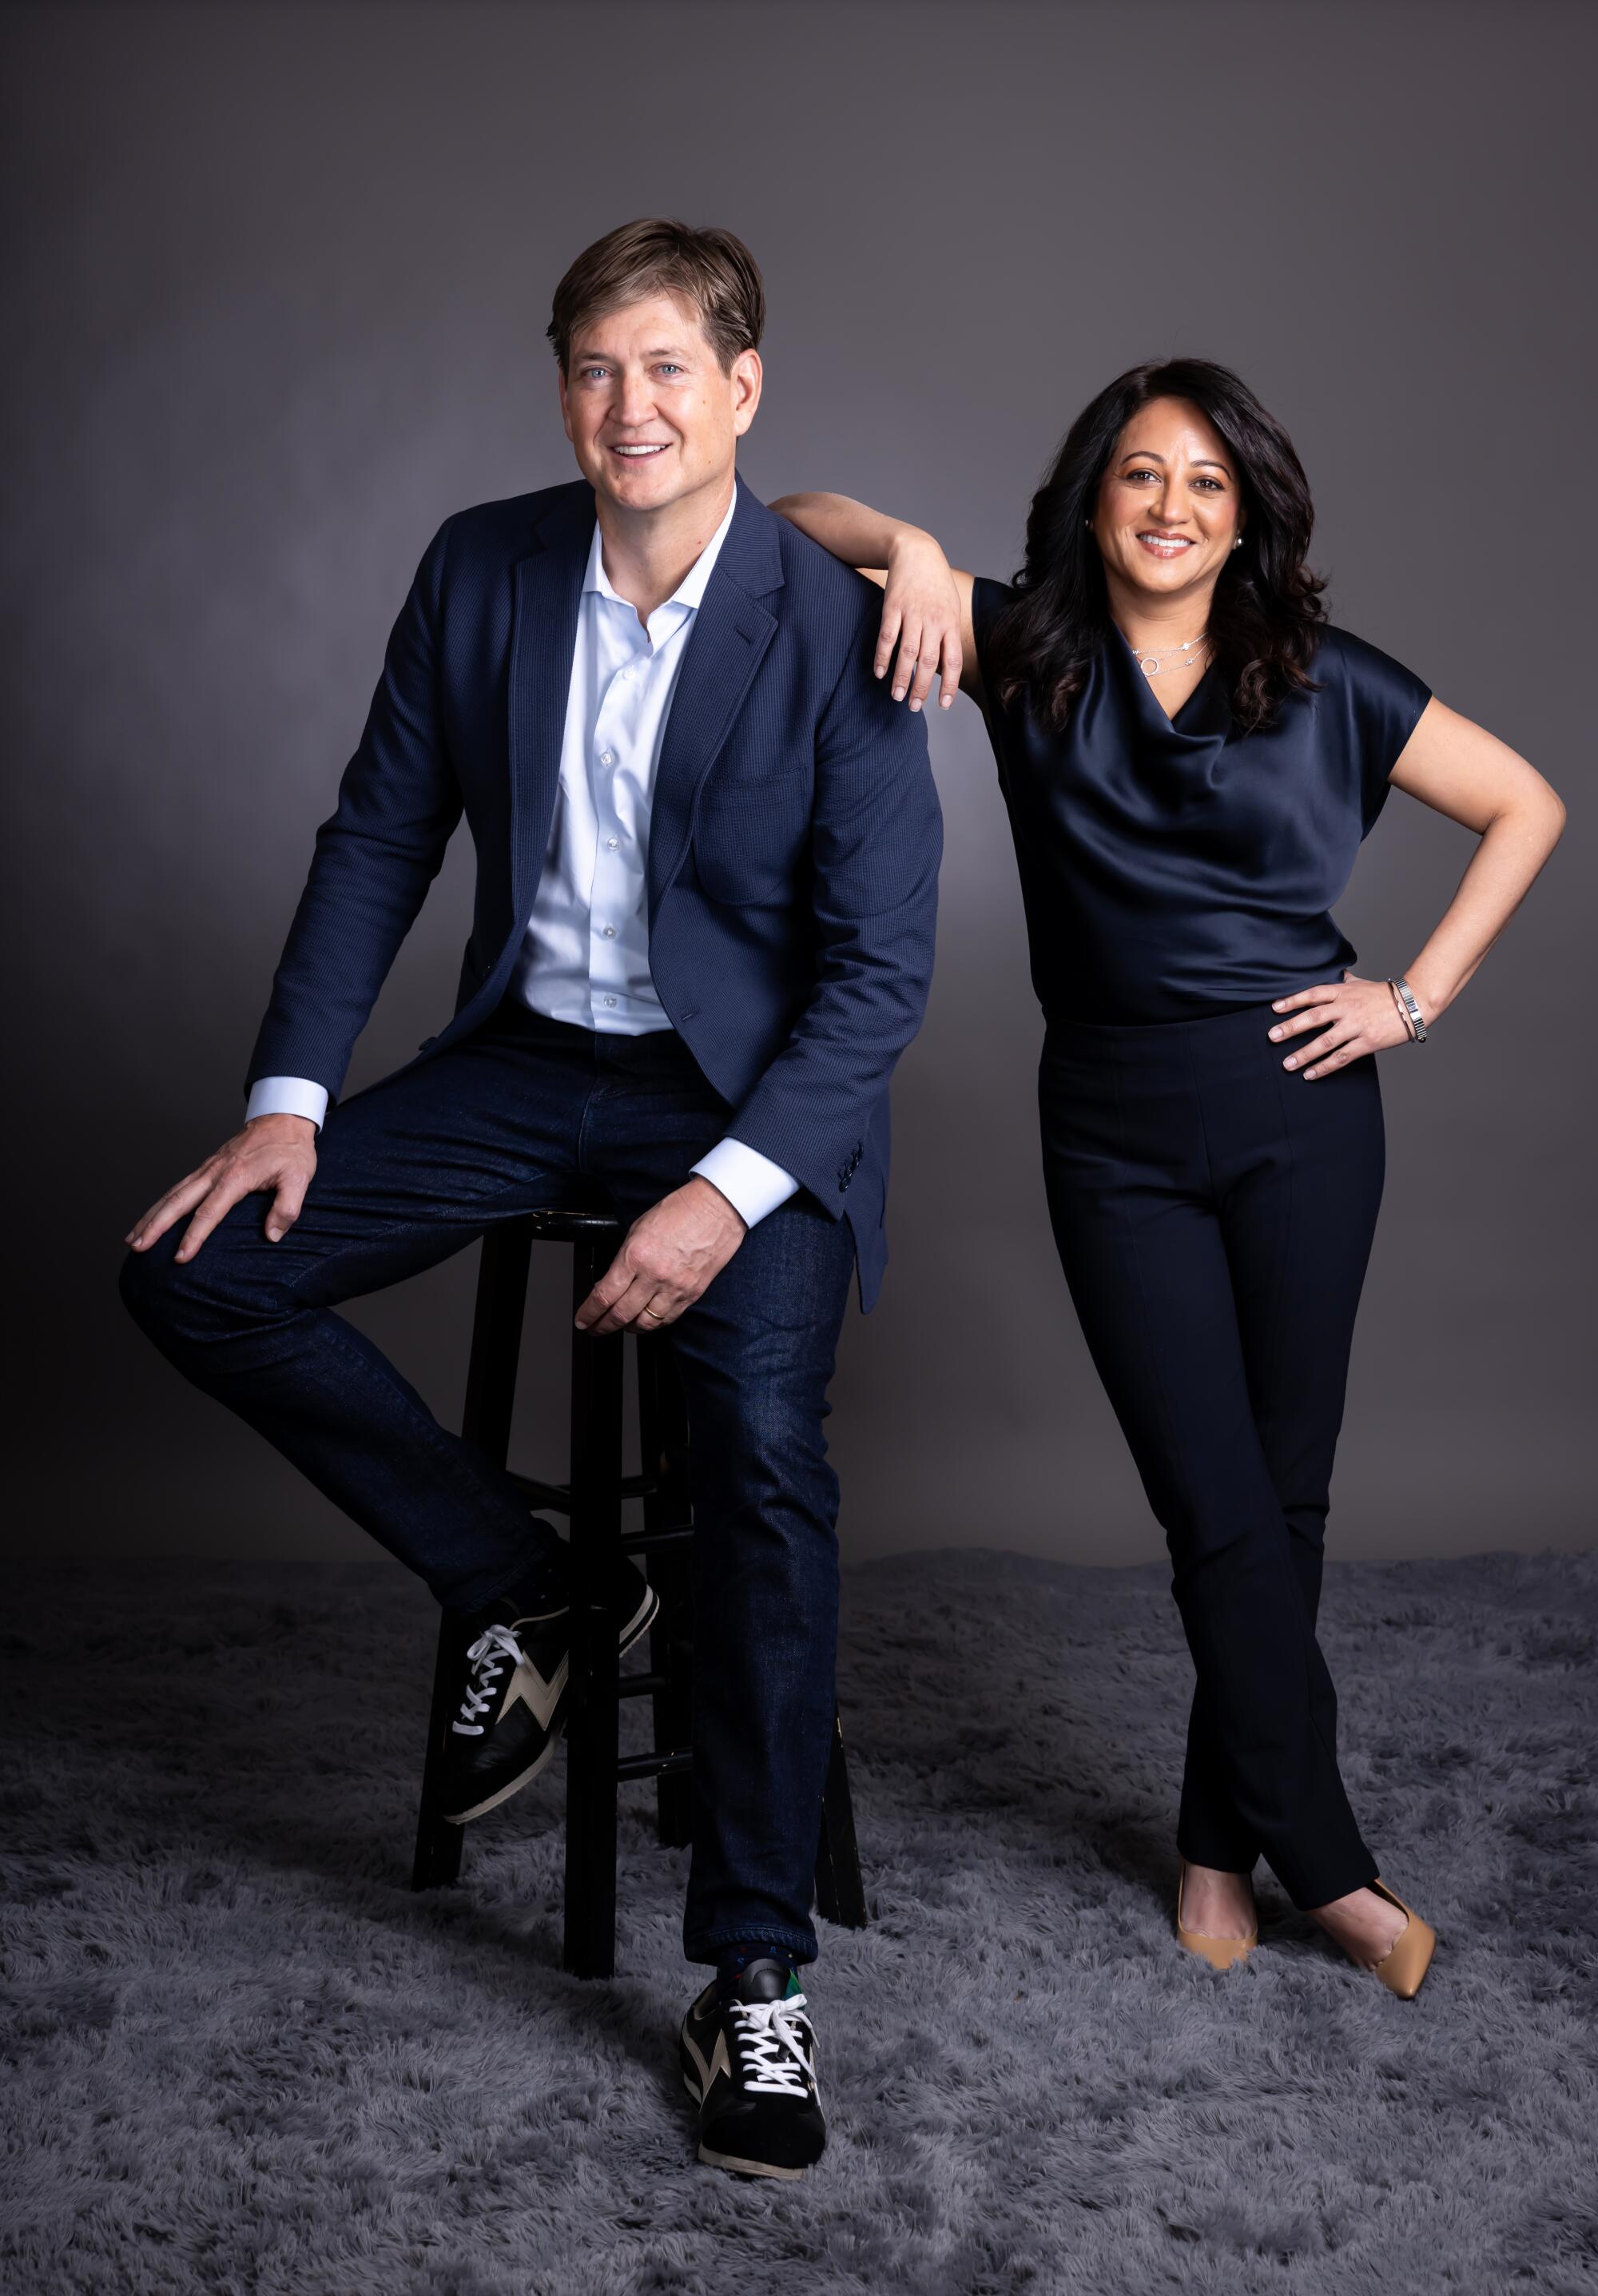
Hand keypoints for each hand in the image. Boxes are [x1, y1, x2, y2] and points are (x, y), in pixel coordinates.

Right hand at [124, 1113, 318, 1261]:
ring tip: (133, 1239)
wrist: (282, 1119)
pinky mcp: (206, 1168)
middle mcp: (215, 1172)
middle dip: (156, 1226)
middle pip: (178, 1202)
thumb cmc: (291, 1150)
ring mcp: (207, 1169)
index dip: (194, 1236)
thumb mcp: (299, 1178)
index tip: (181, 1257)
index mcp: (236, 1177)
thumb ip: (287, 1207)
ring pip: (172, 1194)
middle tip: (138, 1247)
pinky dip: (161, 1204)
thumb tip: (272, 1235)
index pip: (210, 1212)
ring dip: (151, 1216)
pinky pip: (178, 1188)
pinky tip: (151, 1218)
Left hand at [574, 1177, 746, 1334]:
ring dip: (627, 1328)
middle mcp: (654, 1275)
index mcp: (635, 1256)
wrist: (716, 1209)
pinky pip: (667, 1319)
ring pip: (644, 1323)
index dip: (589, 1313)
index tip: (583, 1319)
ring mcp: (675, 1287)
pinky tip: (645, 1321)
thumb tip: (610, 1282)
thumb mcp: (638, 1229)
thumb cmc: (679, 1212)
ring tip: (620, 1326)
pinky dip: (653, 1324)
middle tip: (594, 1328)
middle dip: (602, 1326)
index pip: (604, 1295)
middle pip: (620, 1314)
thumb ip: (623, 1259)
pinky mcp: (692, 1294)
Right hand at [876, 531, 961, 711]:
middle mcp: (934, 620)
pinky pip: (887, 637)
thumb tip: (944, 667)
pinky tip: (879, 672)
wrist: (916, 551)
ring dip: (901, 678)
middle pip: (929, 662)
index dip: (949, 685)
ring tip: (897, 696)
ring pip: (908, 653)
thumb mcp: (951, 607)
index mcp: (950, 623)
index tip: (943, 705)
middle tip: (914, 707)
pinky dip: (883, 657)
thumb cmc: (935, 584)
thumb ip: (948, 634)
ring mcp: (913, 613)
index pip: (953, 661)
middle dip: (922, 688)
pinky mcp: (893, 607)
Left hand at [1267, 973, 1417, 1076]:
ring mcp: (1357, 1026)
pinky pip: (1341, 1057)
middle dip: (1291, 1027)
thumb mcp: (1361, 984)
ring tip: (1287, 1064)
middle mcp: (1347, 1008)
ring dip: (1304, 1054)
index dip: (1293, 1001)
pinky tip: (1310, 1074)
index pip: (1313, 994)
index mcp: (1344, 992)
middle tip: (1272, 1036)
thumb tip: (1336, 973)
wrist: (1414, 1004)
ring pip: (1325, 1041)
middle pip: (1314, 1017)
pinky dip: (1324, 1067)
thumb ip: (1345, 981)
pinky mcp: (1367, 1042)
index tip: (1275, 1008)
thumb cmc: (1385, 995)